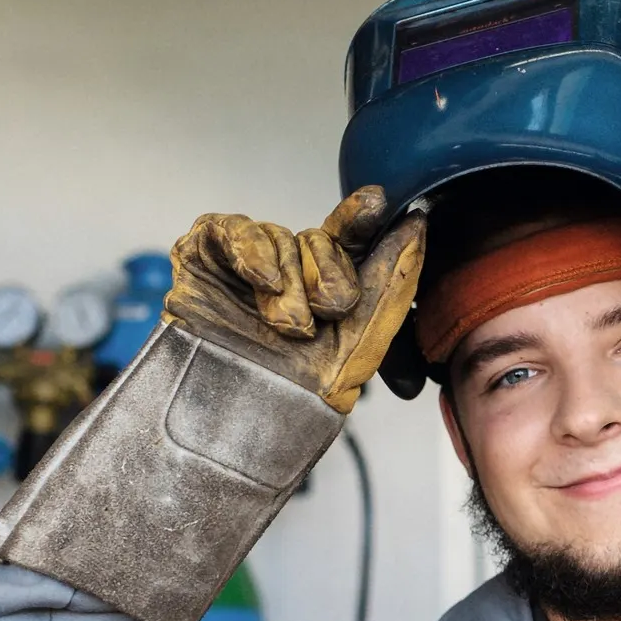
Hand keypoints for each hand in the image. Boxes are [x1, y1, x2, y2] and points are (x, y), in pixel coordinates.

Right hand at [164, 186, 423, 414]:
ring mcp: (243, 264)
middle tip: (327, 314)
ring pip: (279, 238)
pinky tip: (262, 284)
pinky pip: (233, 230)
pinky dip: (252, 253)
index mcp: (325, 288)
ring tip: (288, 328)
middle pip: (319, 238)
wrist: (243, 417)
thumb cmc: (302, 392)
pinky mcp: (203, 257)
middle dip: (329, 275)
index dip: (361, 217)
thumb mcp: (364, 340)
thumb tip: (416, 225)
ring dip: (290, 286)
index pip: (348, 239)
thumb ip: (393, 280)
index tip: (378, 204)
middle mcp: (287, 273)